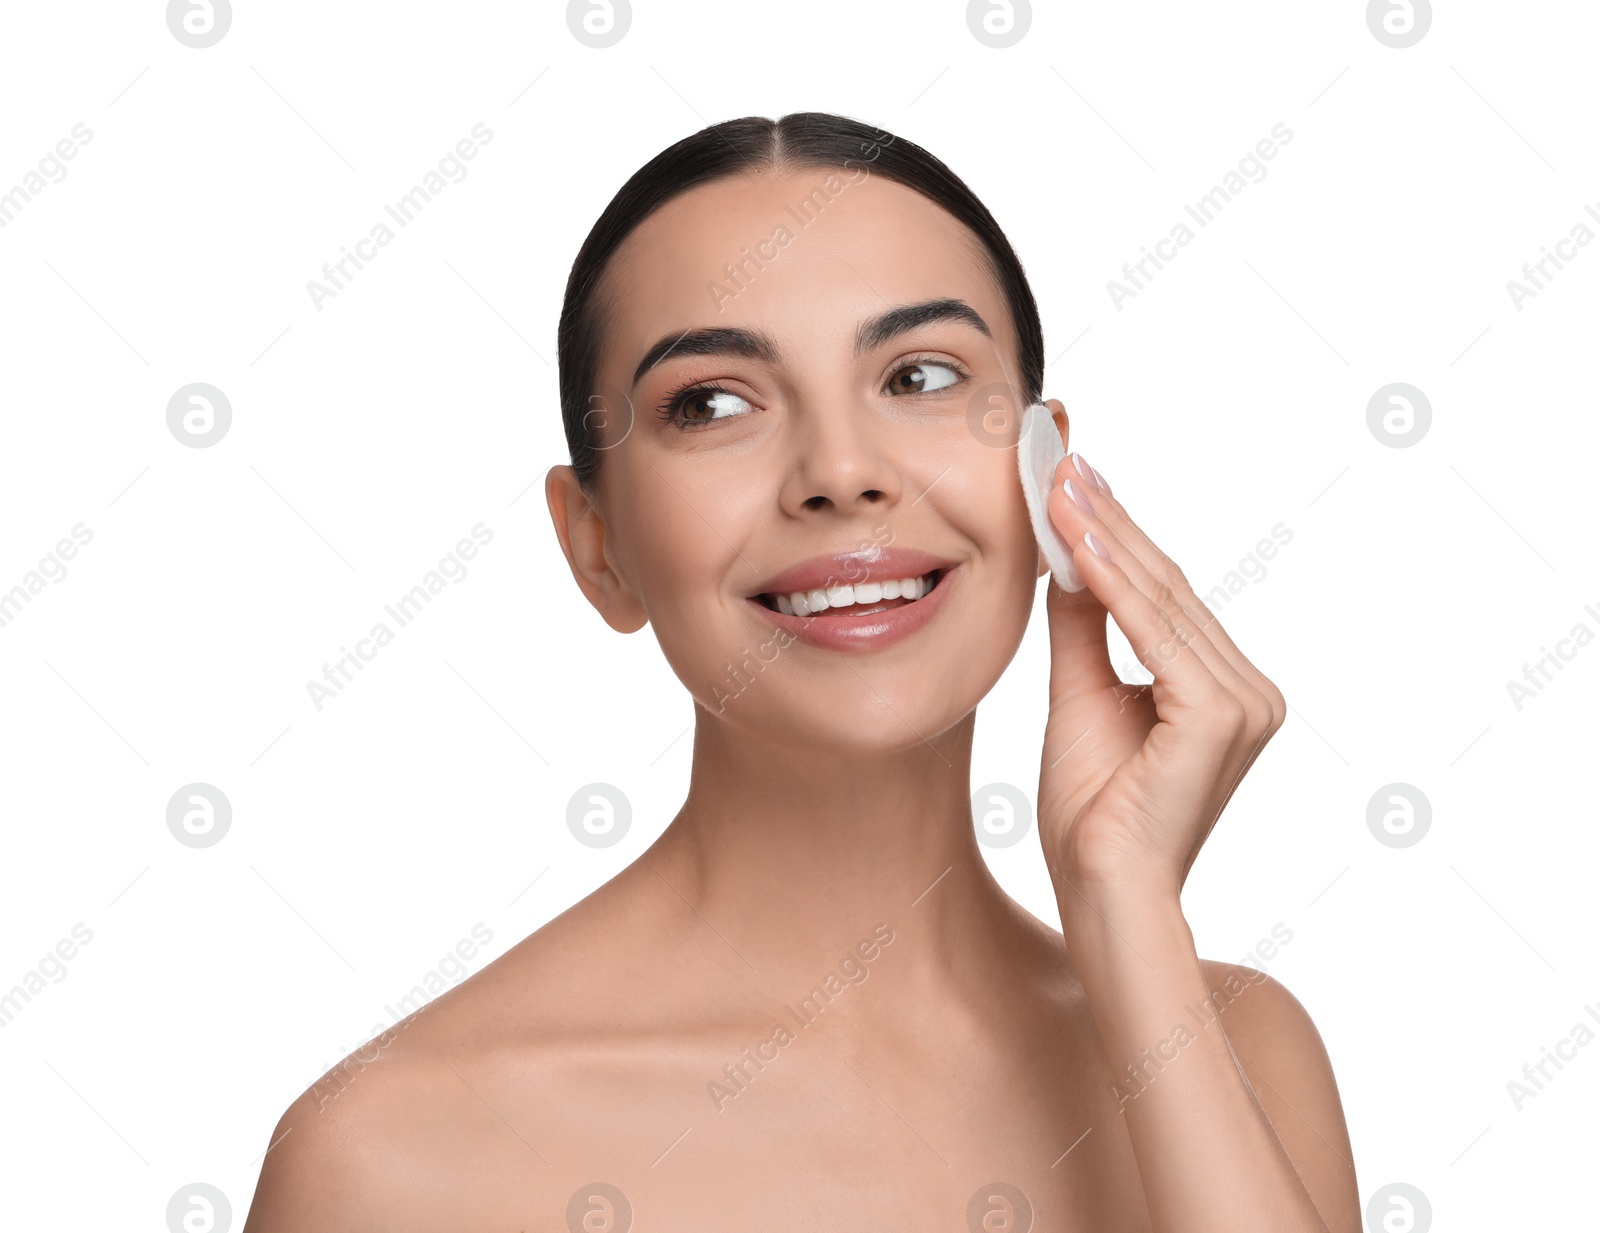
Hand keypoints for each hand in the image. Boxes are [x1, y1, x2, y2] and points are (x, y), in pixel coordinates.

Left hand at [1032, 401, 1285, 904]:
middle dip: (1107, 519)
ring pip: (1159, 597)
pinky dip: (1113, 580)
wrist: (1100, 890)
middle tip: (1060, 459)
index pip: (1161, 594)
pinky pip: (1155, 630)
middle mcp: (1249, 690)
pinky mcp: (1221, 714)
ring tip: (1057, 482)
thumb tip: (1071, 560)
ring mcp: (1245, 702)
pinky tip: (1074, 536)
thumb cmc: (1093, 812)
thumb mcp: (1081, 695)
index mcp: (1223, 689)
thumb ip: (1085, 628)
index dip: (1115, 533)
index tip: (1071, 479)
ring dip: (1104, 535)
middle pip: (1164, 585)